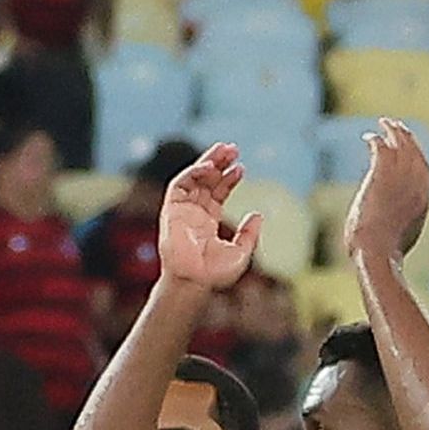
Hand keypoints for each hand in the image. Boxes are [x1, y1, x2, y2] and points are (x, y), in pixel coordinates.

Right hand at [156, 144, 260, 291]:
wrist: (194, 281)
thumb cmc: (214, 273)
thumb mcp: (241, 252)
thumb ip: (249, 233)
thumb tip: (258, 214)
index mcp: (207, 221)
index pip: (217, 193)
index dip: (228, 179)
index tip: (241, 168)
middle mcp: (193, 213)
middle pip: (205, 180)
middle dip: (218, 162)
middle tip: (233, 148)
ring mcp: (181, 210)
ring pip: (193, 178)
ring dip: (207, 161)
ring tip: (224, 150)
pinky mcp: (171, 209)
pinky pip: (180, 184)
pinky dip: (193, 172)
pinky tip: (209, 166)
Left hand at [348, 118, 428, 266]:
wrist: (378, 252)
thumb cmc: (384, 256)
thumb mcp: (399, 241)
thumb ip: (400, 229)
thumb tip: (392, 239)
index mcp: (422, 201)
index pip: (423, 170)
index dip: (416, 156)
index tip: (408, 148)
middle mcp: (416, 185)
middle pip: (415, 152)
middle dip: (407, 137)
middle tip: (397, 126)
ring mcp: (400, 179)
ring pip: (400, 145)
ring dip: (393, 131)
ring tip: (385, 122)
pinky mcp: (382, 175)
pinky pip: (381, 149)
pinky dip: (375, 140)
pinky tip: (368, 138)